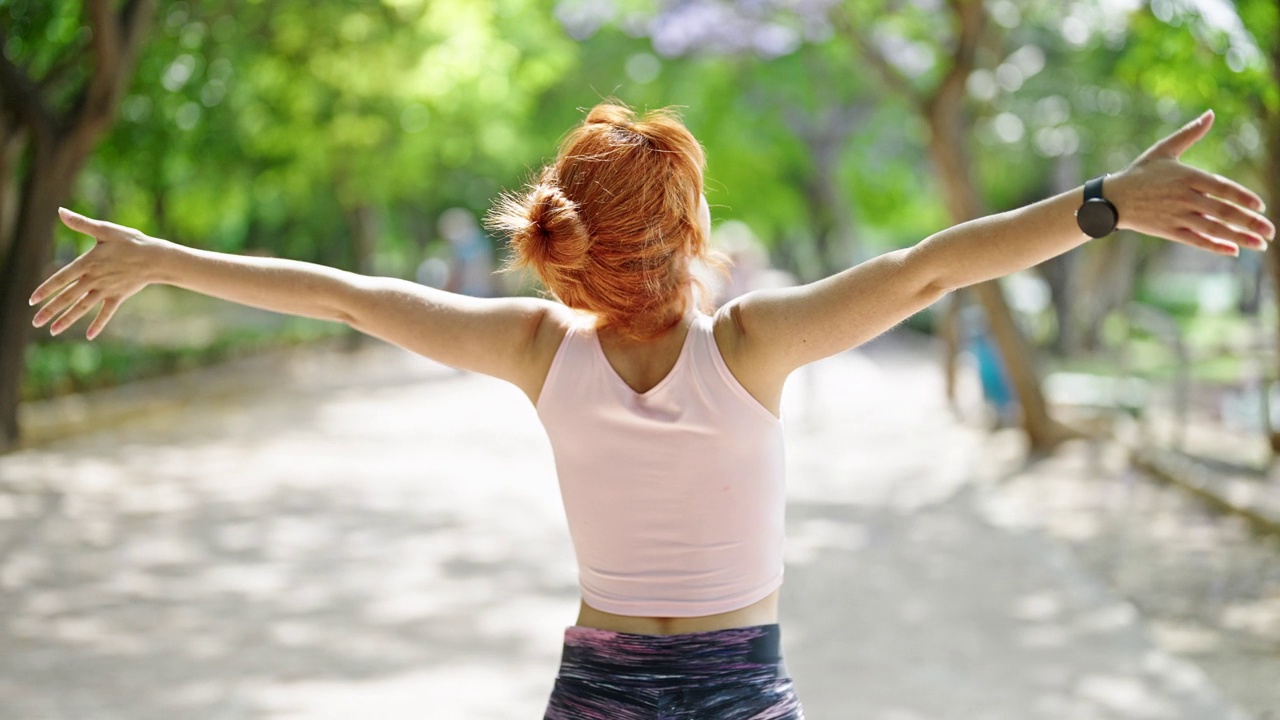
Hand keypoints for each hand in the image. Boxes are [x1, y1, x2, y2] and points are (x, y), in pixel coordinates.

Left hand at [30, 208, 165, 339]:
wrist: (155, 258)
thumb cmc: (130, 242)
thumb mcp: (105, 230)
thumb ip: (81, 224)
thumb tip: (60, 211)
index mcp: (87, 263)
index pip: (61, 278)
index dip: (45, 289)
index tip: (32, 300)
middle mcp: (93, 279)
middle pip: (67, 297)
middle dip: (50, 310)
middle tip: (35, 322)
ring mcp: (105, 290)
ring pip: (82, 307)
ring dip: (67, 319)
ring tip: (53, 331)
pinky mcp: (118, 296)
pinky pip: (106, 313)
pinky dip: (98, 324)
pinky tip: (89, 336)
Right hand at [1109, 109, 1273, 256]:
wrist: (1112, 199)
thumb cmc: (1139, 173)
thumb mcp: (1163, 150)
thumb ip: (1190, 133)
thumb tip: (1211, 114)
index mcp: (1187, 177)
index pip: (1222, 187)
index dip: (1242, 198)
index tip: (1260, 206)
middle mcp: (1185, 198)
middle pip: (1223, 211)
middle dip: (1249, 222)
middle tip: (1270, 231)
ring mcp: (1177, 216)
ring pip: (1213, 228)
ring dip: (1239, 237)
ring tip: (1260, 244)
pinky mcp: (1168, 231)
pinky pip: (1196, 240)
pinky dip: (1215, 246)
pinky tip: (1233, 251)